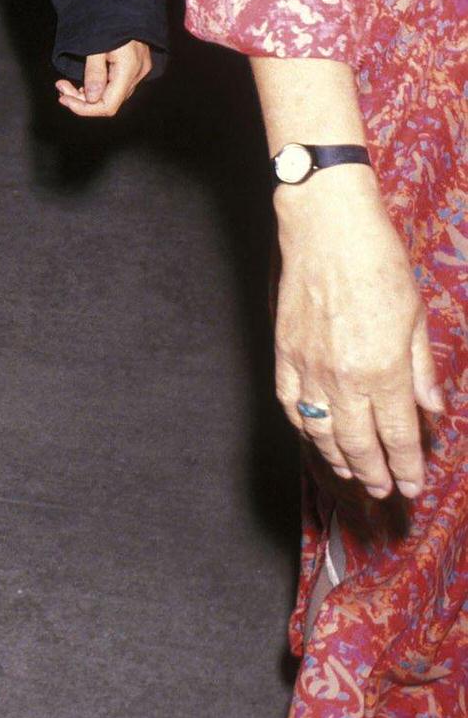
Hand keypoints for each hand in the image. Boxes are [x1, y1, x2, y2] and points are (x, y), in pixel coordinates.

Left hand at [54, 41, 151, 117]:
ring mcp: (138, 70)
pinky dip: (98, 86)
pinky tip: (83, 82)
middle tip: (60, 86)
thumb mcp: (95, 43)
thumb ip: (94, 72)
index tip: (63, 99)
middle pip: (108, 101)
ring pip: (111, 93)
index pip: (108, 105)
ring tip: (65, 84)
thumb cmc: (108, 16)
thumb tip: (91, 99)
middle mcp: (138, 73)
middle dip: (81, 99)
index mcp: (129, 69)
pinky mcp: (135, 65)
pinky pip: (115, 84)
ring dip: (87, 93)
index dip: (84, 109)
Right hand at [273, 166, 444, 500]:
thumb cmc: (377, 263)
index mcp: (383, 370)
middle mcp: (344, 377)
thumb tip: (432, 409)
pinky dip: (303, 426)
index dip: (405, 467)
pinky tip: (314, 434)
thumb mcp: (415, 316)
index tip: (411, 486)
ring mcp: (309, 367)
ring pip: (321, 431)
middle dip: (373, 473)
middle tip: (383, 490)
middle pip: (358, 443)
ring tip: (351, 471)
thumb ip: (422, 369)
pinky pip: (291, 404)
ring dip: (337, 457)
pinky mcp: (284, 352)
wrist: (326, 228)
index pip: (397, 435)